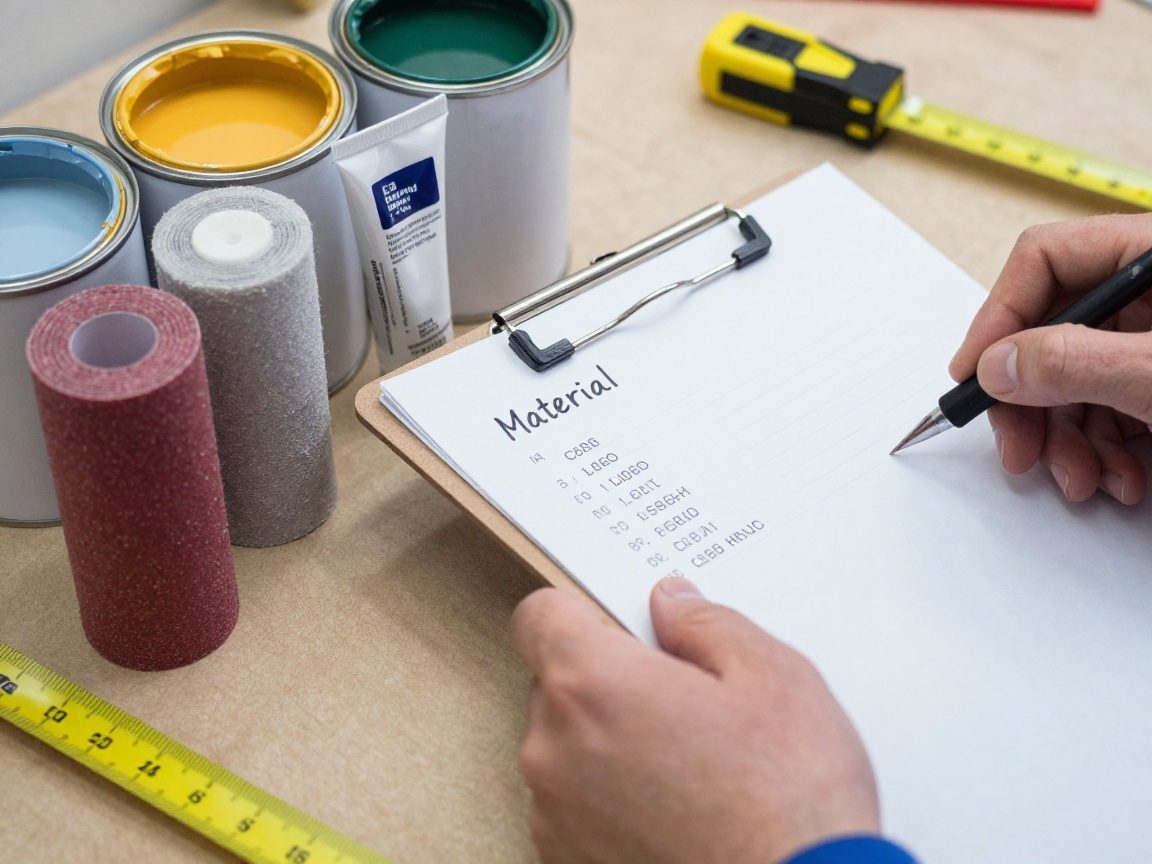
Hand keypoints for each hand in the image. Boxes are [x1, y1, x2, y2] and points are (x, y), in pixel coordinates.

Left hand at [511, 578, 878, 863]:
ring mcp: (555, 816)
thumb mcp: (772, 676)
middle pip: (557, 685)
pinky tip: (678, 811)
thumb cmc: (788, 803)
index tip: (617, 624)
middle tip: (683, 701)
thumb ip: (706, 624)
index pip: (539, 616)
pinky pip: (575, 808)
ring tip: (691, 767)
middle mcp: (554, 750)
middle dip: (610, 682)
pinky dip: (613, 802)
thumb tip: (671, 604)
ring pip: (568, 748)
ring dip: (610, 745)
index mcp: (592, 685)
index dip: (579, 612)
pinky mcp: (568, 863)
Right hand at [949, 214, 1151, 503]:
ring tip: (1084, 480)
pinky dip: (1102, 451)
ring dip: (1068, 442)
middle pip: (1052, 330)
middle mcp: (1150, 291)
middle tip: (1019, 448)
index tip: (975, 374)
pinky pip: (1110, 409)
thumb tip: (997, 365)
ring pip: (1076, 381)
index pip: (1045, 260)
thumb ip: (1077, 362)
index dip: (999, 317)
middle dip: (1032, 403)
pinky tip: (1119, 479)